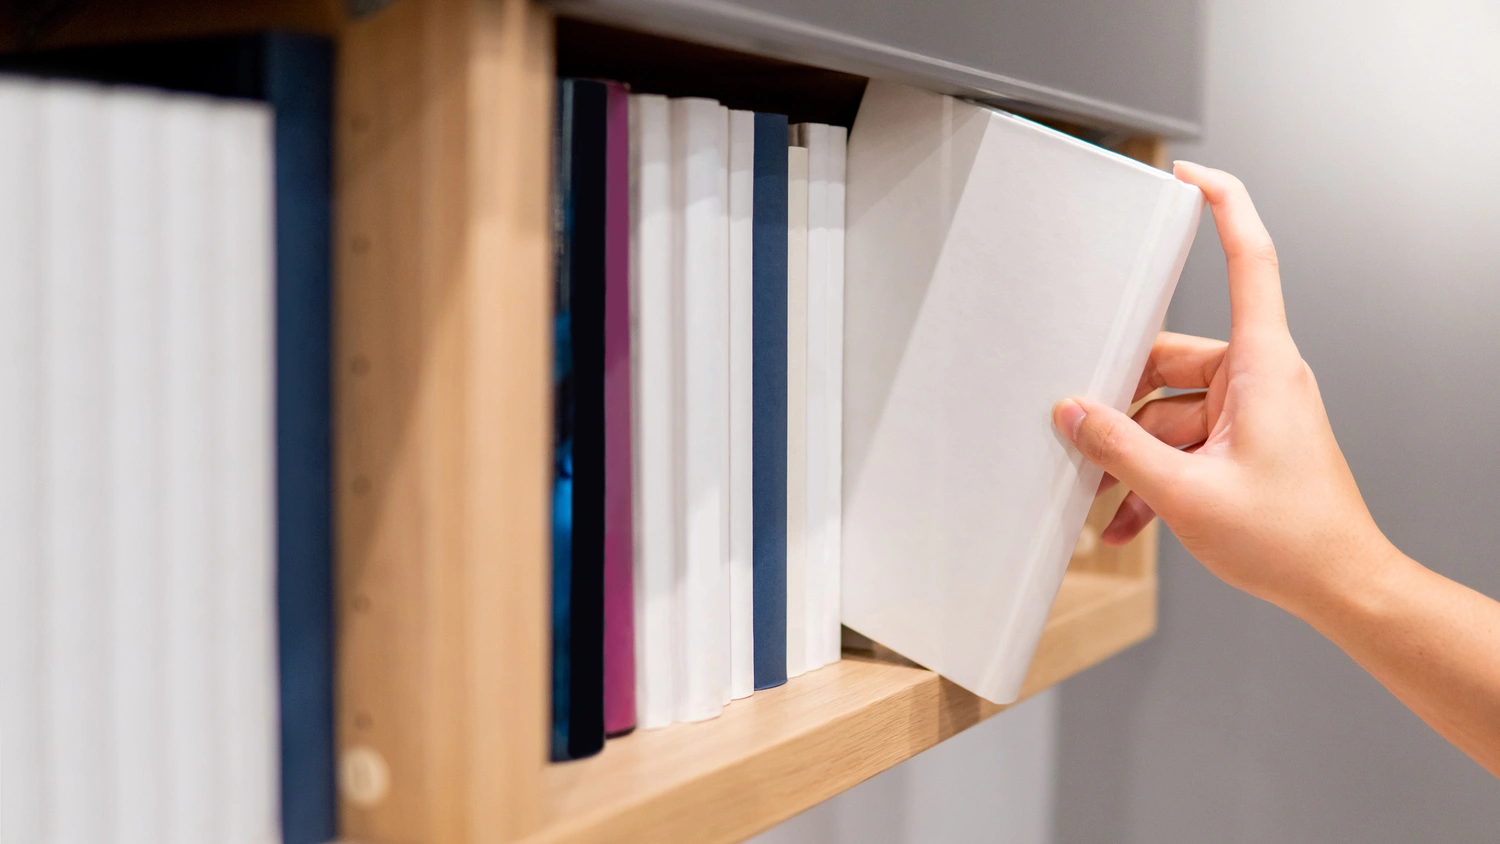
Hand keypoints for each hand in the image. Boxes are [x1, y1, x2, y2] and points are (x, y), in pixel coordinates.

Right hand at [1052, 161, 1398, 616]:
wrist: (1343, 588)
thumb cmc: (1294, 540)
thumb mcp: (1186, 493)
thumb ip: (1120, 447)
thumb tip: (1074, 413)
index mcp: (1262, 366)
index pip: (1249, 259)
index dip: (1221, 205)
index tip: (1187, 174)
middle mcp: (1261, 379)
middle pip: (1172, 359)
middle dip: (1124, 402)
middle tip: (1082, 430)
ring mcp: (1255, 413)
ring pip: (1172, 411)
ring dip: (1135, 456)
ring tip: (1107, 498)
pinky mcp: (1247, 444)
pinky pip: (1187, 443)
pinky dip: (1156, 476)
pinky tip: (1129, 516)